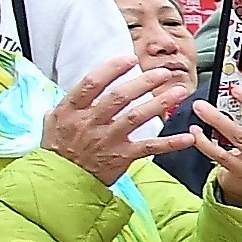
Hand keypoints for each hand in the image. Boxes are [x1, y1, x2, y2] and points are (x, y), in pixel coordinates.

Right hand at [36, 55, 178, 185]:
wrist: (59, 181)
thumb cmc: (58, 149)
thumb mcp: (53, 120)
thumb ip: (70, 102)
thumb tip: (86, 85)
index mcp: (71, 110)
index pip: (92, 83)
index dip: (112, 69)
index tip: (130, 59)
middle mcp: (89, 122)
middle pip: (119, 97)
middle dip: (144, 82)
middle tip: (163, 73)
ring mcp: (107, 140)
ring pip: (137, 117)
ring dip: (160, 103)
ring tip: (179, 91)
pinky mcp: (121, 157)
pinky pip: (149, 147)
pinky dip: (170, 143)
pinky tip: (188, 137)